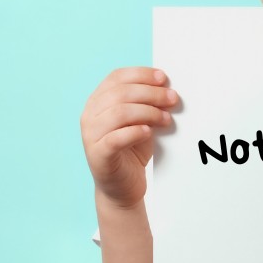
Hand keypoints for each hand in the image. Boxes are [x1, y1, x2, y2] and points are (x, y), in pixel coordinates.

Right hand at [80, 67, 177, 208]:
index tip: (163, 78)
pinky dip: (135, 132)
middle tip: (172, 98)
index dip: (141, 74)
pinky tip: (149, 132)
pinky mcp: (98, 155)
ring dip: (147, 112)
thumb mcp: (141, 121)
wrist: (123, 188)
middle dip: (150, 93)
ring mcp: (91, 135)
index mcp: (98, 101)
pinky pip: (115, 138)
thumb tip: (168, 87)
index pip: (117, 77)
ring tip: (166, 119)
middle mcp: (89, 115)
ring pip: (118, 113)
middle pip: (120, 93)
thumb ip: (147, 103)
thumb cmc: (132, 150)